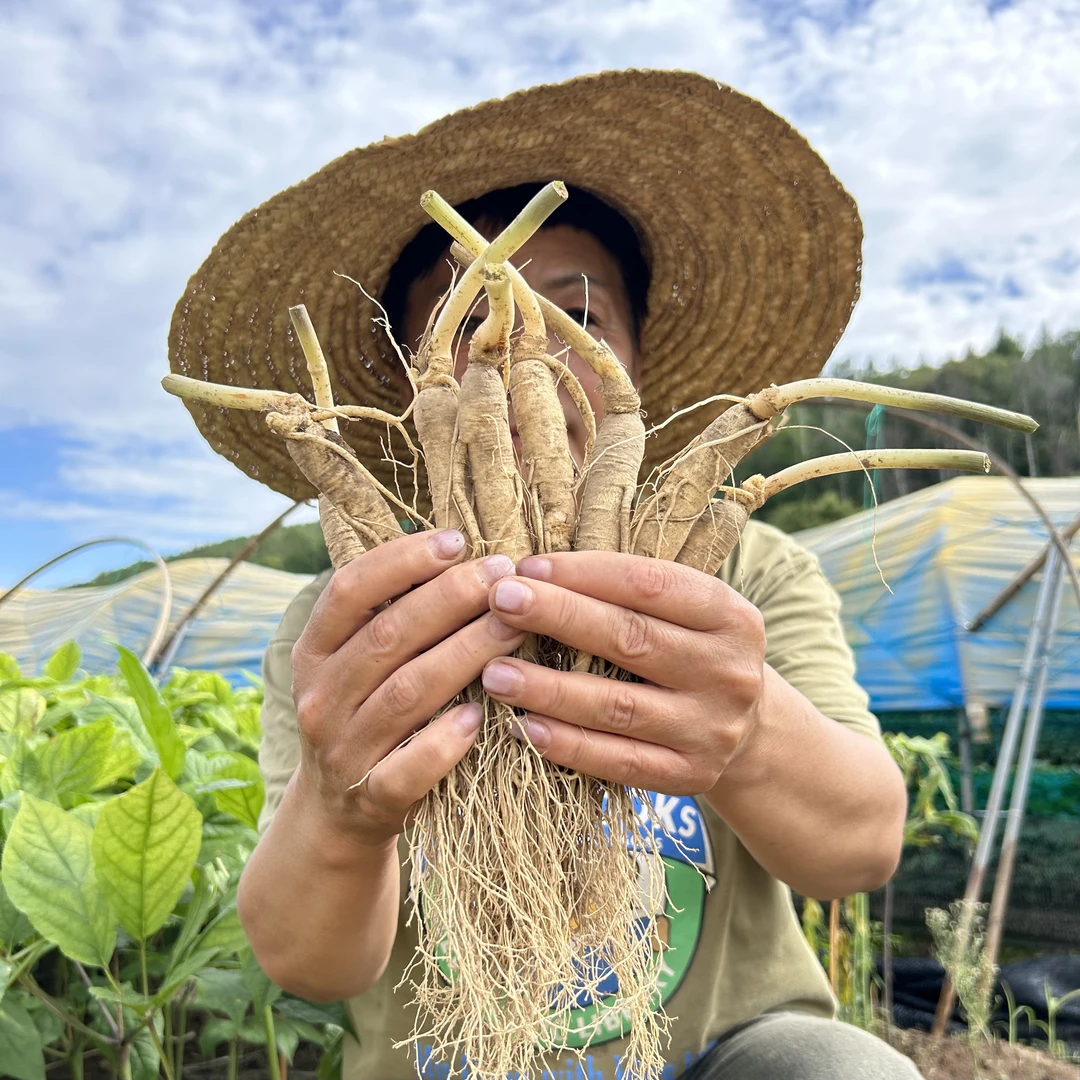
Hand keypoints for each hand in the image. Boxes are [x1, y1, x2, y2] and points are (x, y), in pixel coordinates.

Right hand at [289, 530, 523, 846]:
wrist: (340, 812)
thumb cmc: (368, 712)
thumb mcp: (358, 661)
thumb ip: (393, 613)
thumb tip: (459, 549)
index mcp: (314, 650)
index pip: (349, 589)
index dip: (403, 560)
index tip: (457, 540)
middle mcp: (320, 696)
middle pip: (388, 635)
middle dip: (451, 599)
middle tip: (504, 577)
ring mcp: (343, 749)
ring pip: (407, 692)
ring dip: (465, 654)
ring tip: (514, 627)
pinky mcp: (372, 796)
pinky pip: (409, 768)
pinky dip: (445, 741)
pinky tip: (481, 714)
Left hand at [478, 552, 766, 794]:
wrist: (746, 732)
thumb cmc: (689, 652)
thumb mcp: (684, 613)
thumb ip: (626, 592)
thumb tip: (532, 572)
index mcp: (730, 616)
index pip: (649, 584)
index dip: (584, 573)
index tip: (527, 566)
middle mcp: (728, 672)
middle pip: (631, 638)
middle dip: (559, 616)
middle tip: (500, 601)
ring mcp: (712, 729)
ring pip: (617, 705)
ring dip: (549, 689)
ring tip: (494, 673)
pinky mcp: (690, 776)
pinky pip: (619, 761)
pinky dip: (569, 745)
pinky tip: (525, 728)